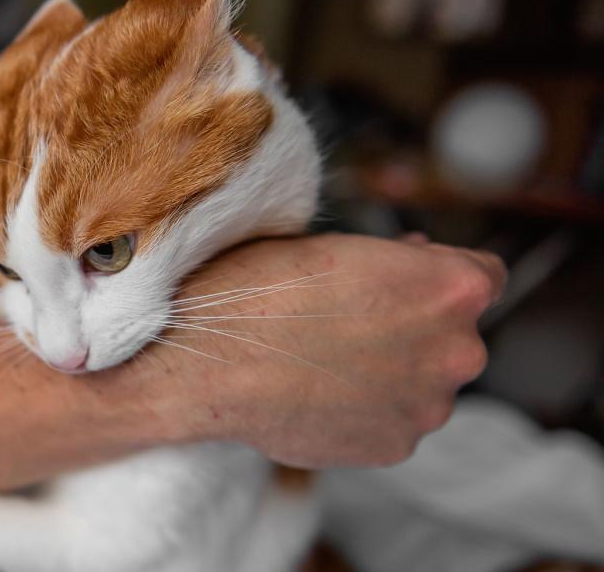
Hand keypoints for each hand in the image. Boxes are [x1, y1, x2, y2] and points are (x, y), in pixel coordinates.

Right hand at [149, 233, 506, 467]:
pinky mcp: (396, 447)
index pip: (485, 274)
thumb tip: (411, 266)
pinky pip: (393, 421)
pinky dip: (366, 410)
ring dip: (391, 372)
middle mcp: (457, 350)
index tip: (400, 280)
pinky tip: (318, 395)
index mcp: (451, 288)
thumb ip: (392, 261)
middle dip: (414, 327)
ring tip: (325, 363)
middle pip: (455, 334)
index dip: (436, 273)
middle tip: (349, 322)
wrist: (207, 366)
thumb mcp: (330, 245)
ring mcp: (428, 406)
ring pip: (424, 382)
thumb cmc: (255, 293)